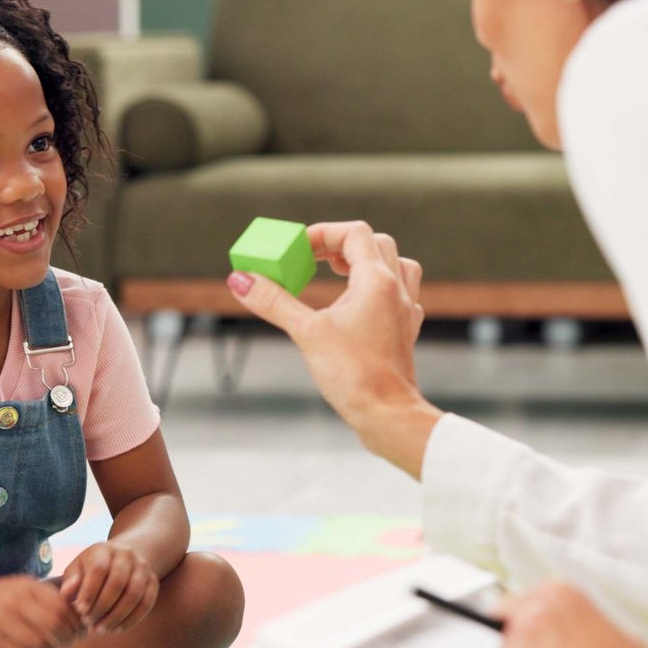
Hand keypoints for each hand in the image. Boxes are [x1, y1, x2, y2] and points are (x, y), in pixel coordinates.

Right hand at [0, 575, 82, 647]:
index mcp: (27, 587)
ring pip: (40, 645)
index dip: (75, 623)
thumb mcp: (23, 586)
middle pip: (55, 626)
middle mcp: (14, 602)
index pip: (63, 608)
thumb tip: (81, 614)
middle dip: (67, 639)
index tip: (78, 630)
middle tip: (67, 643)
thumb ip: (49, 596)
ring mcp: (0, 622)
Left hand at [59, 541, 159, 633]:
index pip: (99, 569)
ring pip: (134, 594)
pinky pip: (147, 603)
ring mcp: (143, 567)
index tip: (80, 611)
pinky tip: (117, 629)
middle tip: (89, 623)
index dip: (89, 592)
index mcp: (105, 549)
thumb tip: (66, 594)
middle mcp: (127, 555)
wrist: (121, 560)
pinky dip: (132, 619)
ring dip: (116, 616)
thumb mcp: (78, 569)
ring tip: (100, 630)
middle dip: (102, 607)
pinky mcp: (153, 581)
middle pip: (118, 582)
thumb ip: (71, 581)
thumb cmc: (91, 568)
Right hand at [229, 221, 440, 476]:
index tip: (299, 248)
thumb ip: (274, 302)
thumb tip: (241, 280)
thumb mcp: (306, 333)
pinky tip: (362, 303)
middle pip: (377, 243)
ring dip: (369, 260)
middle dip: (344, 243)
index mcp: (377, 281)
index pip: (355, 233)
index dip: (324, 233)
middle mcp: (397, 290)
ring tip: (341, 272)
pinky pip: (401, 294)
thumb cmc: (354, 375)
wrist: (388, 414)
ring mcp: (405, 311)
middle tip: (316, 256)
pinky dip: (381, 288)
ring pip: (398, 265)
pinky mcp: (406, 332)